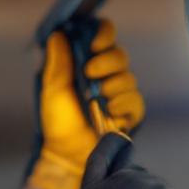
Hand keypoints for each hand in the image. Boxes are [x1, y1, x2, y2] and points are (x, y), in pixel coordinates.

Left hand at [27, 19, 145, 188]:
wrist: (66, 153)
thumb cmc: (58, 122)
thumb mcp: (52, 90)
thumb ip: (57, 63)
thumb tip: (57, 34)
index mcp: (89, 63)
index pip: (104, 36)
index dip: (104, 34)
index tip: (93, 44)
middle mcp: (107, 75)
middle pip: (120, 55)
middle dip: (106, 62)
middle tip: (90, 73)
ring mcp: (120, 94)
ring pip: (129, 77)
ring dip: (112, 86)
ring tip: (98, 99)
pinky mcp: (130, 113)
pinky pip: (136, 100)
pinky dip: (123, 104)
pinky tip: (110, 111)